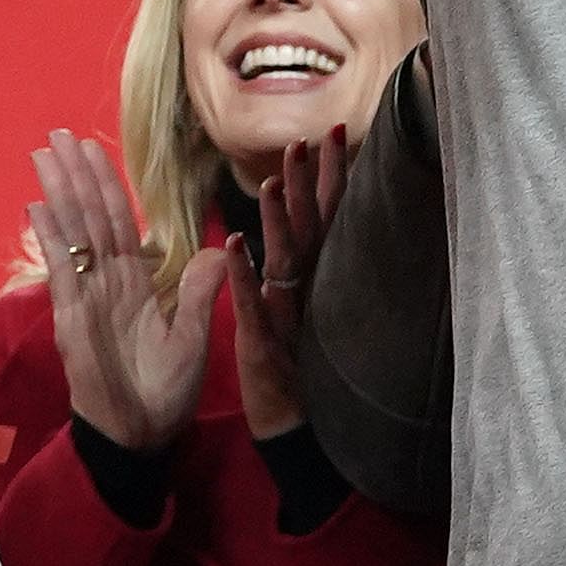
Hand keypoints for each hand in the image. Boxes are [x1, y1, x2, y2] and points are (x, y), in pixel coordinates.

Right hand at [32, 126, 214, 456]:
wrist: (142, 437)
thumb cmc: (165, 393)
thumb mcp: (193, 339)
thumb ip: (199, 294)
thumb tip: (215, 246)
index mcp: (134, 283)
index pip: (119, 221)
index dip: (107, 184)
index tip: (91, 148)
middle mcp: (106, 282)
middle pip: (89, 216)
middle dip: (75, 174)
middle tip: (57, 133)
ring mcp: (85, 297)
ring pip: (72, 233)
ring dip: (59, 192)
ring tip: (44, 154)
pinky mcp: (72, 318)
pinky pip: (61, 270)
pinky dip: (49, 238)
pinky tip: (36, 206)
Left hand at [225, 123, 345, 439]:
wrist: (299, 433)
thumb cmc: (302, 370)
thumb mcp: (305, 310)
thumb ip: (309, 267)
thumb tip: (309, 223)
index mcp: (316, 279)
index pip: (325, 218)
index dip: (328, 177)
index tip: (329, 133)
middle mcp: (310, 291)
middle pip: (313, 227)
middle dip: (314, 182)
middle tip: (315, 137)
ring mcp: (289, 316)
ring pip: (286, 257)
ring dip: (280, 218)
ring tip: (275, 179)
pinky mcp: (263, 343)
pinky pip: (252, 303)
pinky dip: (244, 274)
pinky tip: (236, 244)